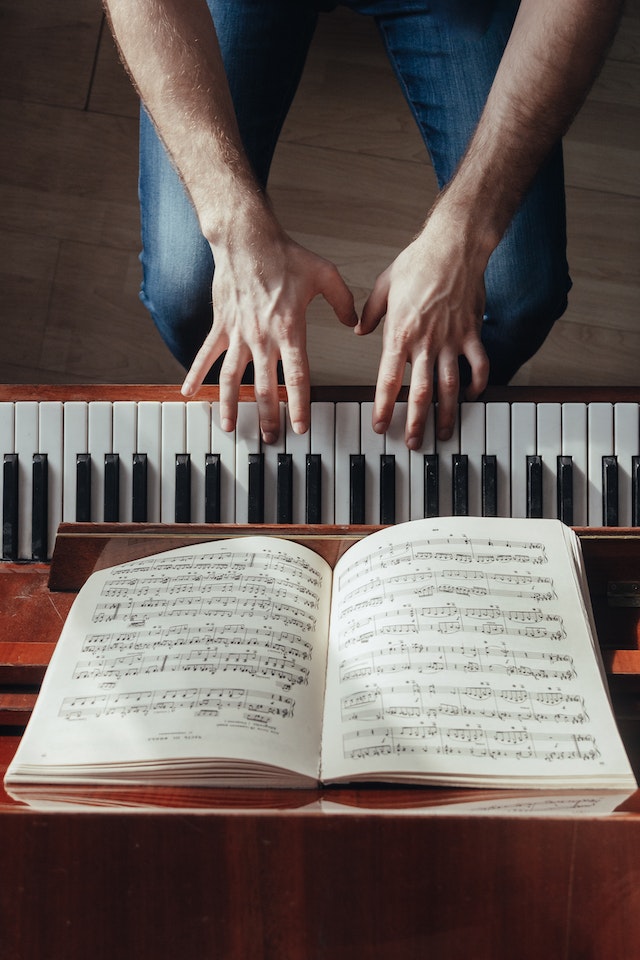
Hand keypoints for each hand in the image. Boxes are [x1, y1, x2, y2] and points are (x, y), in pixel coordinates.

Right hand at [182, 229, 356, 441]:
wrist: (246, 239)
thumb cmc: (284, 255)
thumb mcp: (324, 274)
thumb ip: (342, 301)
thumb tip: (353, 322)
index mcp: (289, 330)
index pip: (296, 376)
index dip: (298, 404)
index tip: (300, 427)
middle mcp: (262, 337)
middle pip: (264, 386)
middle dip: (267, 416)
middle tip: (271, 439)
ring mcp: (238, 333)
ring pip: (231, 378)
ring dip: (230, 405)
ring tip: (230, 428)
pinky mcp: (221, 325)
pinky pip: (206, 354)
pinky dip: (194, 374)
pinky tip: (186, 393)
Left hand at [357, 210, 489, 447]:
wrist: (455, 245)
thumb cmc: (419, 261)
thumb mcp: (384, 285)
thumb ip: (370, 312)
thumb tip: (358, 329)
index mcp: (400, 334)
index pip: (388, 380)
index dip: (384, 408)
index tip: (380, 427)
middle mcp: (425, 342)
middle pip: (420, 393)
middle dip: (415, 423)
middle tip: (412, 444)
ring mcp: (451, 340)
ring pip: (450, 387)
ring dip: (447, 414)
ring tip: (444, 434)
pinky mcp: (472, 333)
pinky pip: (479, 365)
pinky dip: (478, 383)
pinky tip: (473, 396)